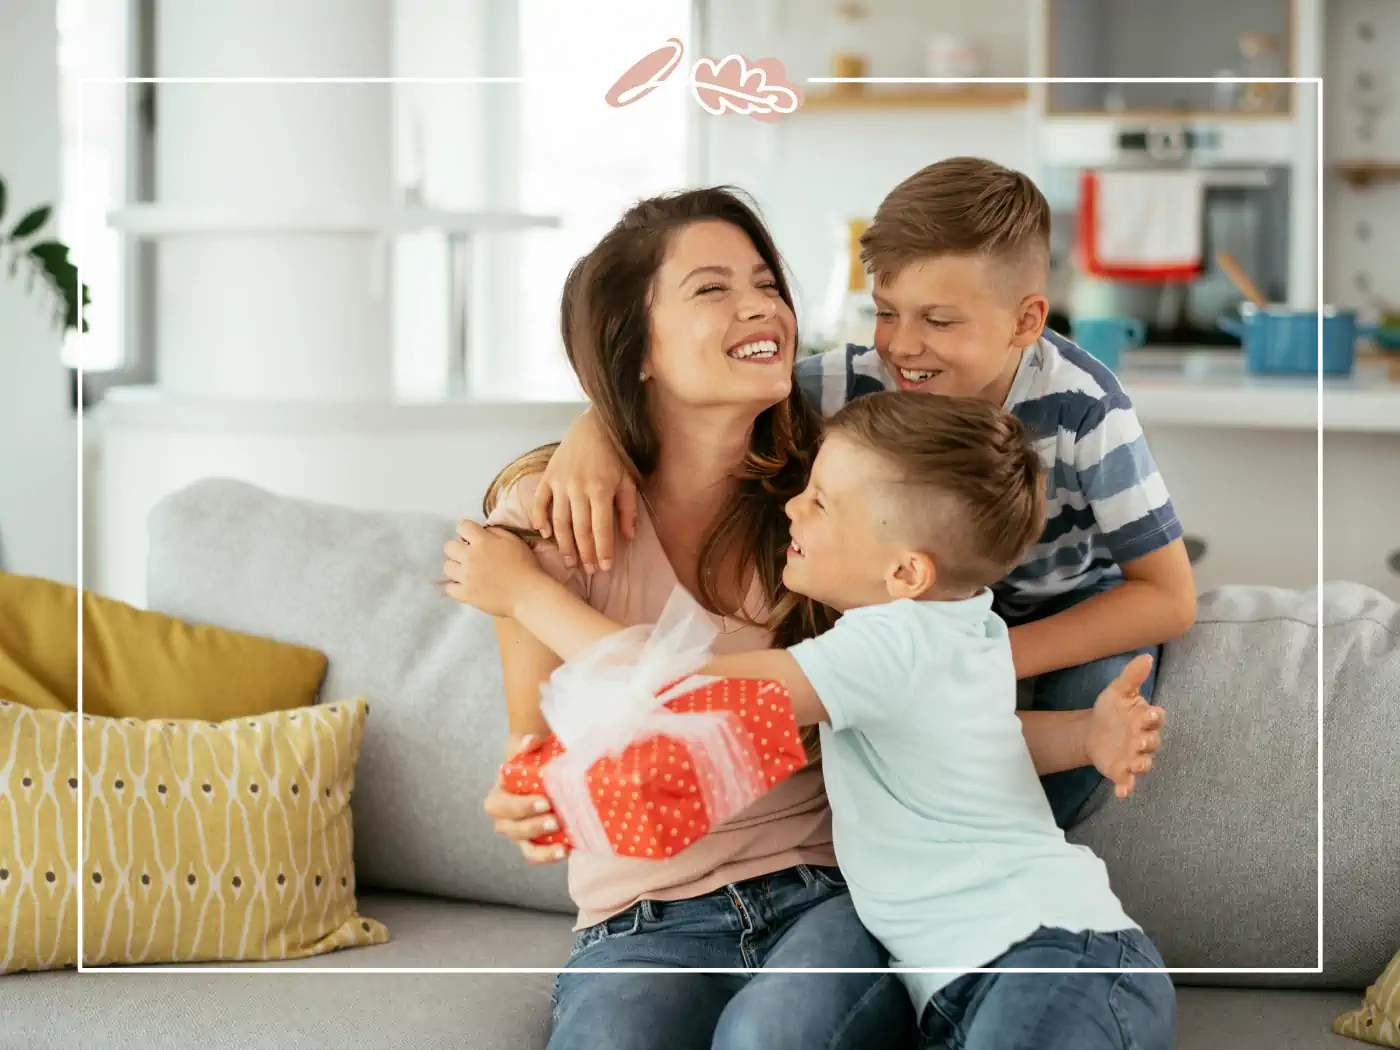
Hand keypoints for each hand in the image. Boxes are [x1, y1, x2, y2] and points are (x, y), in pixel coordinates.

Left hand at [442, 520, 544, 616]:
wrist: (529, 594)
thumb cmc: (526, 566)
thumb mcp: (515, 541)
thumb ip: (496, 532)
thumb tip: (483, 530)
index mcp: (483, 541)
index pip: (462, 526)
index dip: (466, 530)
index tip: (471, 538)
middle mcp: (470, 557)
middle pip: (449, 546)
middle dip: (458, 549)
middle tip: (470, 557)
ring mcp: (466, 576)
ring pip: (447, 567)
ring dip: (456, 568)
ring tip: (468, 573)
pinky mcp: (466, 594)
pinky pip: (449, 588)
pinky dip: (456, 587)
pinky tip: (467, 587)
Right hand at [483, 735, 567, 864]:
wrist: (541, 771)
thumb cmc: (532, 761)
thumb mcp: (527, 749)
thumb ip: (526, 744)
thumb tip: (529, 741)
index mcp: (498, 795)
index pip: (502, 804)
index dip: (522, 806)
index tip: (545, 801)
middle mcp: (503, 818)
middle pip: (512, 827)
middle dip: (534, 825)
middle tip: (555, 819)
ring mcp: (517, 833)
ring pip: (524, 845)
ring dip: (542, 848)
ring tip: (562, 845)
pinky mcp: (531, 843)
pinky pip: (536, 855)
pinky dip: (549, 856)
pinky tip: (566, 851)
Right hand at [531, 408, 638, 574]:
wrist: (594, 426)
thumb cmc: (615, 456)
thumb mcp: (628, 481)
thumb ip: (628, 509)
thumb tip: (627, 538)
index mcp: (601, 489)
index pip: (601, 528)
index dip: (603, 550)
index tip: (605, 567)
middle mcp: (578, 488)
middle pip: (579, 530)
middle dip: (585, 553)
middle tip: (589, 571)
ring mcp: (560, 483)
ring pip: (559, 521)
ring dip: (564, 545)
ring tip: (570, 562)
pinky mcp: (548, 477)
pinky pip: (540, 502)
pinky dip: (540, 520)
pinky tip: (545, 535)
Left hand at [1084, 654, 1163, 799]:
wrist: (1092, 730)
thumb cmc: (1112, 710)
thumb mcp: (1118, 691)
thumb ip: (1132, 677)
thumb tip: (1146, 656)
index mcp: (1146, 719)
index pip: (1156, 718)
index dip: (1154, 717)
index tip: (1148, 714)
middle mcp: (1144, 739)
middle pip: (1152, 743)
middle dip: (1147, 743)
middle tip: (1139, 742)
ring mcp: (1134, 757)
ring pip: (1144, 763)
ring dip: (1141, 765)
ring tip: (1134, 765)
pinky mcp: (1122, 771)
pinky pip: (1127, 781)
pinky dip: (1126, 787)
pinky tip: (1121, 792)